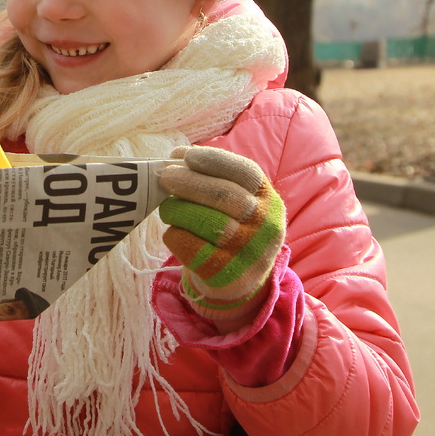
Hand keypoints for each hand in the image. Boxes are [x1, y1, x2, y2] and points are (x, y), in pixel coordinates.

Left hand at [157, 146, 285, 326]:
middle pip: (224, 196)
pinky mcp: (224, 274)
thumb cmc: (234, 229)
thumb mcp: (240, 203)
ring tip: (167, 207)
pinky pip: (189, 246)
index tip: (187, 156)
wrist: (240, 279)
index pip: (246, 173)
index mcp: (269, 201)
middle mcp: (264, 226)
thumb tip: (177, 156)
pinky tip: (174, 230)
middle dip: (189, 182)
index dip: (215, 160)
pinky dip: (175, 233)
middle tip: (165, 177)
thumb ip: (215, 179)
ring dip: (177, 208)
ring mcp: (247, 252)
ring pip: (204, 221)